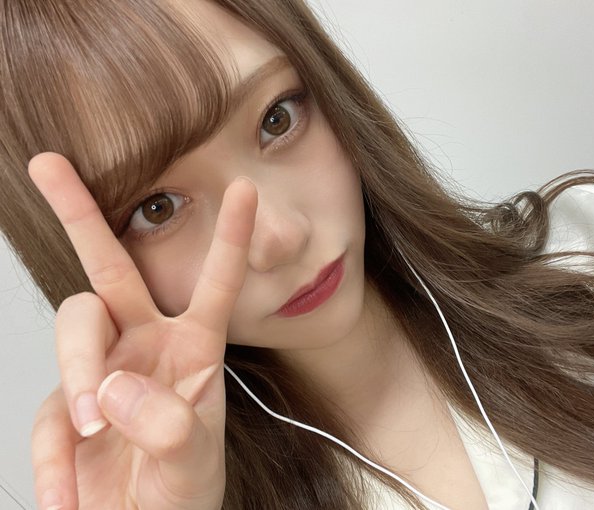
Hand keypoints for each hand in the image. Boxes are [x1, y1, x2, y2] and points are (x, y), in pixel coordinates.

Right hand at [28, 152, 256, 509]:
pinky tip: (71, 494)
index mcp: (193, 348)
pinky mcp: (64, 407)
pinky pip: (48, 414)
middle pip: (109, 268)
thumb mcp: (192, 463)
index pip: (215, 285)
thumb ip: (169, 427)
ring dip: (77, 376)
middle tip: (48, 164)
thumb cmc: (181, 491)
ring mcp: (100, 370)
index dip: (231, 239)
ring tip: (95, 433)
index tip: (247, 189)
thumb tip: (114, 389)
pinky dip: (54, 457)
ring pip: (74, 332)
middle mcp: (144, 345)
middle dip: (80, 214)